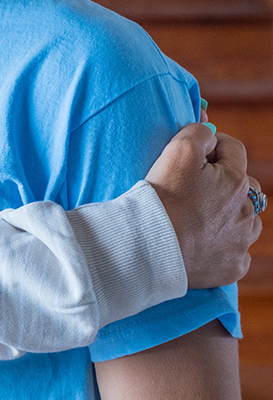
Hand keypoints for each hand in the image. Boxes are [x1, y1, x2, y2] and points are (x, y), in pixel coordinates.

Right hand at [145, 123, 260, 288]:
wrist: (150, 247)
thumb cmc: (163, 198)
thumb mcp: (177, 151)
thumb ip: (198, 133)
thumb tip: (209, 131)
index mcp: (238, 181)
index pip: (233, 149)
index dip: (213, 145)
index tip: (193, 152)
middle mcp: (249, 212)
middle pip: (244, 186)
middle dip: (225, 182)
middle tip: (194, 187)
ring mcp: (242, 242)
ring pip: (245, 220)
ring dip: (230, 215)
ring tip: (199, 218)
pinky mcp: (233, 267)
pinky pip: (236, 251)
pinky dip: (223, 246)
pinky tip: (202, 243)